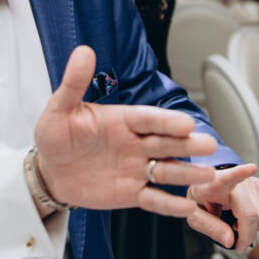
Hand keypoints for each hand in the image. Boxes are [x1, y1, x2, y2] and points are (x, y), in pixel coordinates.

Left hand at [34, 46, 216, 217]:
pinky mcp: (131, 193)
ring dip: (187, 173)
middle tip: (208, 145)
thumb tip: (83, 51)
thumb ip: (74, 83)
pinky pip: (153, 199)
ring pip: (166, 170)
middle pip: (166, 143)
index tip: (185, 123)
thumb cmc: (56, 136)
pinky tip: (186, 208)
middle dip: (187, 145)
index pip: (147, 119)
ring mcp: (135, 168)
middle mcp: (135, 143)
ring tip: (208, 175)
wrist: (49, 171)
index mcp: (122, 119)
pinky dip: (168, 204)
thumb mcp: (60, 109)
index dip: (165, 121)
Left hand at [186, 165, 258, 250]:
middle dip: (247, 235)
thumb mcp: (195, 215)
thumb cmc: (201, 199)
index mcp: (214, 183)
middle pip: (250, 212)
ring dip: (254, 229)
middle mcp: (236, 180)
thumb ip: (210, 227)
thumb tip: (230, 240)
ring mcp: (250, 182)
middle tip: (237, 244)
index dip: (240, 173)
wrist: (207, 187)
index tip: (251, 168)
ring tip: (238, 227)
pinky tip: (246, 222)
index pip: (228, 177)